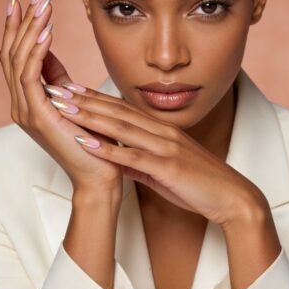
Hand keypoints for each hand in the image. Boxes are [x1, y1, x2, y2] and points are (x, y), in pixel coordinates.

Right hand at [0, 0, 121, 195]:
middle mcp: (19, 104)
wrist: (99, 177)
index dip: (16, 26)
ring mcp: (25, 112)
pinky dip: (36, 52)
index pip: (13, 55)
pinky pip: (30, 77)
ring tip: (43, 4)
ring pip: (18, 61)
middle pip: (10, 53)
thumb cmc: (92, 141)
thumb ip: (57, 78)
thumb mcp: (72, 101)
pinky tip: (47, 32)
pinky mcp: (38, 118)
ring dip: (30, 29)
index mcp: (26, 100)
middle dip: (21, 19)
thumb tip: (49, 47)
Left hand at [49, 87, 271, 226]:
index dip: (93, 98)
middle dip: (84, 100)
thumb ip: (138, 162)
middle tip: (55, 88)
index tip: (67, 88)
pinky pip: (133, 157)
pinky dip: (109, 150)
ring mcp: (165, 148)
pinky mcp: (168, 167)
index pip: (121, 109)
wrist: (233, 199)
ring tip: (63, 108)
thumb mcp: (162, 170)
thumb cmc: (198, 185)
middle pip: (116, 111)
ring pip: (121, 128)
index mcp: (160, 130)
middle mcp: (161, 132)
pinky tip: (87, 144)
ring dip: (90, 117)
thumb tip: (115, 160)